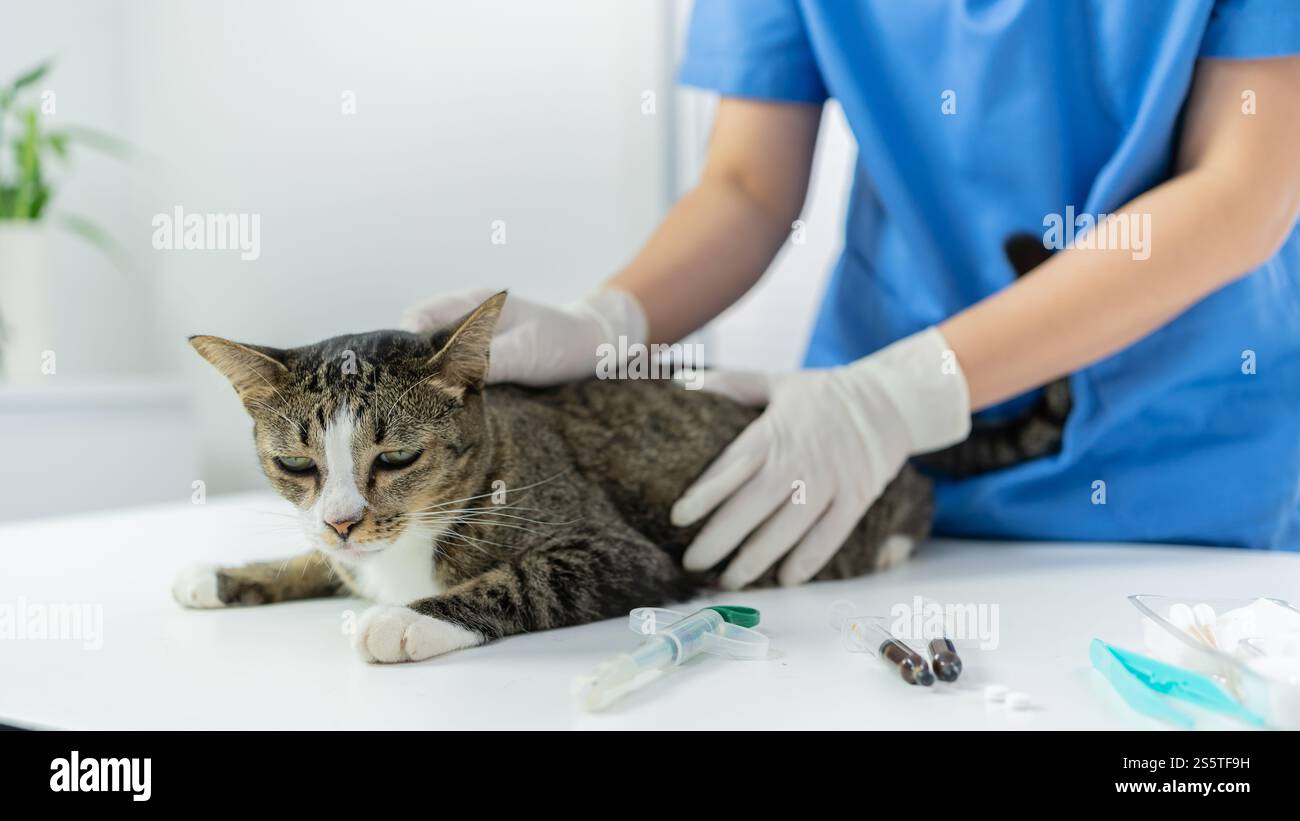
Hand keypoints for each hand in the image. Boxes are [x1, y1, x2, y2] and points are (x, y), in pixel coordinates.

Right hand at [400, 287, 646, 385]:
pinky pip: (451, 370)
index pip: (419, 317)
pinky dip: (443, 385)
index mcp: (473, 303)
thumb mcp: (525, 353)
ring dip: (424, 377)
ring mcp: (472, 338)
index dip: (402, 345)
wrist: (596, 347)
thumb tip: (444, 379)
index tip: (396, 375)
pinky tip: (440, 406)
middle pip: (418, 338)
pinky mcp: (481, 359)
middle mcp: (466, 318)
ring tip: (415, 406)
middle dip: (406, 365)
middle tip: (399, 398)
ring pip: (432, 357)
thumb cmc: (563, 343)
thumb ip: (485, 362)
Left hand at [672, 327, 970, 588]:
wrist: (888, 401)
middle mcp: (800, 459)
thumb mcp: (775, 382)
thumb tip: (680, 384)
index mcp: (774, 431)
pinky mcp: (855, 500)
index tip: (678, 517)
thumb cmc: (822, 395)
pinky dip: (807, 561)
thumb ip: (730, 385)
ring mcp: (830, 482)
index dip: (704, 493)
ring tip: (729, 580)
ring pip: (788, 528)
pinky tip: (784, 580)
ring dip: (757, 559)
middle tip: (692, 562)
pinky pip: (829, 536)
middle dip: (720, 538)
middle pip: (754, 504)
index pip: (732, 466)